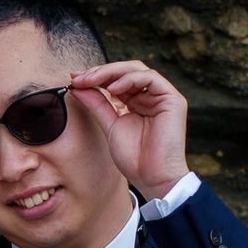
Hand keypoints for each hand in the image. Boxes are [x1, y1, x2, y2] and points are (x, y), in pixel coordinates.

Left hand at [68, 61, 189, 200]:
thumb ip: (97, 104)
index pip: (116, 80)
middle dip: (100, 72)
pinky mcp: (172, 100)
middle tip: (80, 77)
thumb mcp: (109, 125)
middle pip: (125, 71)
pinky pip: (150, 78)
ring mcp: (162, 96)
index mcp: (137, 102)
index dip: (95, 77)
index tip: (74, 79)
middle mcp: (150, 96)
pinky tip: (112, 89)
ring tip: (91, 80)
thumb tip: (77, 86)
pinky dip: (129, 79)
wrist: (152, 178)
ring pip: (137, 70)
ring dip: (111, 72)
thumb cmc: (134, 158)